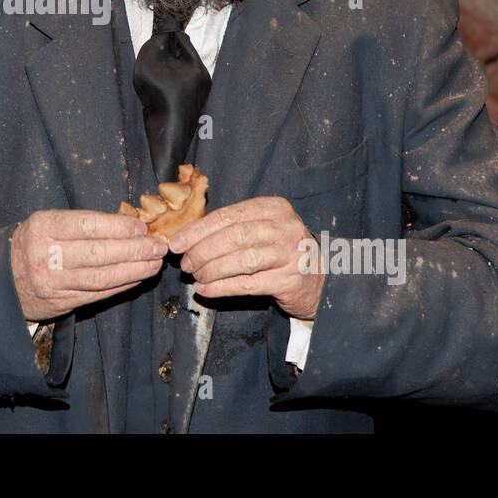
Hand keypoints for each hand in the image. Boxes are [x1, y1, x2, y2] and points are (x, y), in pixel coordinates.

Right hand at [11, 209, 167, 321]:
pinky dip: (121, 286)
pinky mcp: (60, 303)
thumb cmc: (32, 243)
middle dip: (134, 250)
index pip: (87, 225)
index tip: (141, 227)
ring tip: (154, 263)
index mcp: (43, 227)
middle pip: (98, 253)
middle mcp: (45, 256)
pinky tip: (137, 278)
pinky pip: (96, 294)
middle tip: (158, 246)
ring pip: (100, 277)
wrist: (1, 279)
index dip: (118, 227)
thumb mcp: (46, 223)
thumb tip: (126, 224)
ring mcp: (52, 282)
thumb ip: (80, 223)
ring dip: (133, 270)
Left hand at [168, 196, 323, 319]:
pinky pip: (247, 284)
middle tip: (184, 263)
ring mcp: (291, 254)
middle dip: (201, 250)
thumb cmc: (282, 252)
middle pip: (233, 236)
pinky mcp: (290, 281)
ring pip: (240, 260)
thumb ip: (233, 227)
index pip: (228, 215)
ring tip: (195, 275)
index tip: (176, 242)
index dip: (197, 230)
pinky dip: (220, 287)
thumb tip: (187, 236)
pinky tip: (205, 289)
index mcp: (274, 207)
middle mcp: (285, 227)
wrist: (320, 280)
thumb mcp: (264, 228)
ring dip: (210, 269)